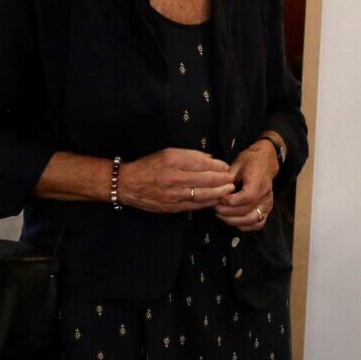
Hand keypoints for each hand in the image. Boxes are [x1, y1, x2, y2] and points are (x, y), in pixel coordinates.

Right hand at [117, 148, 234, 213]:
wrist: (128, 184)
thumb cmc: (149, 165)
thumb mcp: (168, 152)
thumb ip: (190, 155)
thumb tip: (210, 159)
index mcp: (174, 161)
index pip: (203, 163)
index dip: (218, 166)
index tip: (226, 167)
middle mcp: (174, 177)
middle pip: (206, 179)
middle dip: (222, 180)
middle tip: (232, 179)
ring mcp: (174, 194)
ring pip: (203, 194)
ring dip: (219, 193)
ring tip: (229, 190)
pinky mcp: (172, 207)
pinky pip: (195, 205)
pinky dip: (207, 203)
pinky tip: (216, 200)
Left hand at [216, 139, 278, 231]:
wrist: (265, 161)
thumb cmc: (249, 161)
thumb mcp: (236, 165)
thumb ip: (227, 179)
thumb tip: (217, 193)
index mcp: (258, 181)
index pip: (246, 197)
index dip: (230, 202)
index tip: (218, 199)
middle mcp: (266, 194)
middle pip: (246, 211)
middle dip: (227, 212)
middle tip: (215, 208)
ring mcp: (268, 203)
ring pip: (251, 220)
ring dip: (234, 221)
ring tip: (221, 215)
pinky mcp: (267, 209)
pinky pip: (258, 224)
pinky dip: (245, 225)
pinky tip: (233, 220)